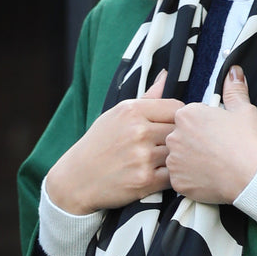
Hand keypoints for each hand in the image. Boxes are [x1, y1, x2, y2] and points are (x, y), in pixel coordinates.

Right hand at [45, 70, 182, 212]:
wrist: (77, 179)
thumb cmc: (99, 144)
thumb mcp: (116, 114)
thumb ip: (147, 97)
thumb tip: (167, 75)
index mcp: (131, 111)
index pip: (176, 108)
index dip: (178, 118)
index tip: (171, 126)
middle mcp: (138, 131)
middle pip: (179, 131)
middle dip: (177, 138)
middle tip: (166, 146)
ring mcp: (142, 157)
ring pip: (177, 153)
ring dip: (173, 158)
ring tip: (161, 160)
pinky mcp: (146, 181)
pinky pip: (173, 175)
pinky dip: (170, 176)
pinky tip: (158, 174)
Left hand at [166, 66, 256, 203]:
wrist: (251, 177)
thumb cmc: (248, 142)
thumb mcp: (244, 110)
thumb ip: (234, 90)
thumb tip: (233, 72)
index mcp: (187, 115)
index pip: (188, 117)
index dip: (204, 125)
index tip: (217, 133)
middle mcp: (174, 136)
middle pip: (180, 136)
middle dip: (194, 142)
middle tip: (217, 149)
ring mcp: (174, 160)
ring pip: (179, 158)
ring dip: (191, 160)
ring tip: (214, 165)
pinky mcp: (177, 182)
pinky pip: (181, 179)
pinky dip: (192, 179)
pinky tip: (209, 177)